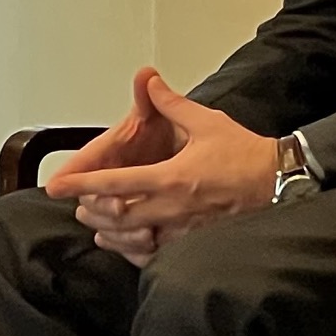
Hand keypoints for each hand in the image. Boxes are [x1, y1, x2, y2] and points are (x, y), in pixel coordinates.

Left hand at [47, 70, 280, 260]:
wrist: (277, 181)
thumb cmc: (245, 154)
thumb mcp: (207, 122)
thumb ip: (172, 104)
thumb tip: (150, 84)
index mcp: (170, 177)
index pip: (114, 184)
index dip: (81, 184)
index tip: (57, 186)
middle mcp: (171, 207)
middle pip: (116, 216)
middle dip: (91, 210)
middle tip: (78, 202)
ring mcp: (181, 229)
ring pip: (131, 237)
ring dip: (108, 230)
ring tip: (95, 223)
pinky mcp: (192, 241)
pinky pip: (154, 252)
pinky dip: (133, 248)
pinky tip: (125, 242)